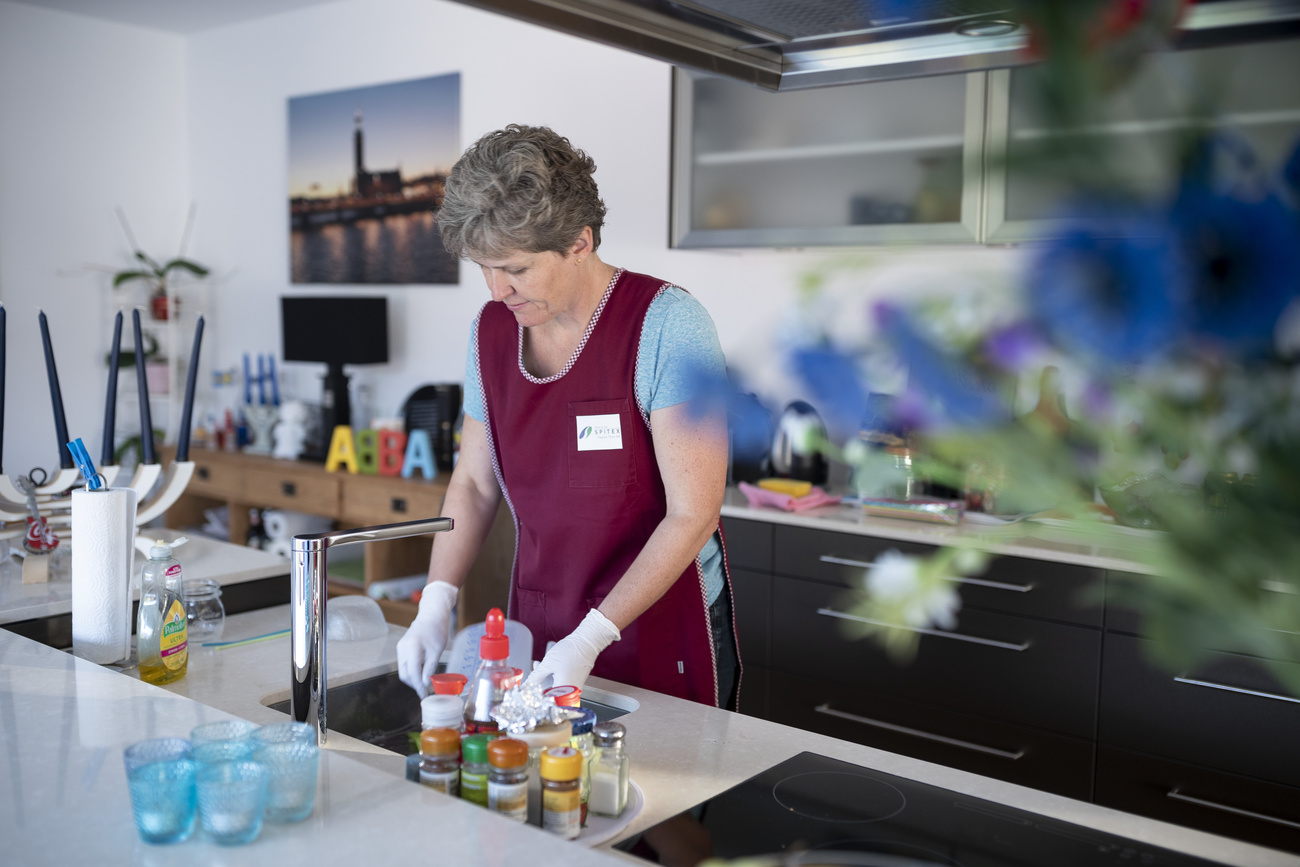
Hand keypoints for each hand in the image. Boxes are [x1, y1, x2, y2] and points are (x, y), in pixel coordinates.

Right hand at [396, 580, 458, 697]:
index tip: (424, 694)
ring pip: (403, 669)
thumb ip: (429, 667)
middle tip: (425, 690)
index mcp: (412, 648)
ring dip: (413, 677)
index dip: (418, 686)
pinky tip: (421, 671)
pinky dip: (411, 670)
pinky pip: (404, 663)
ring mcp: (400, 647)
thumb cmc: (437, 630)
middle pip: (405, 673)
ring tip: (424, 682)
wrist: (432, 614)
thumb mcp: (436, 651)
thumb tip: (425, 683)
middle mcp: (402, 648)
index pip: (413, 673)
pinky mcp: (402, 647)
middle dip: (414, 684)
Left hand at [525, 609, 619, 691]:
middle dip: (539, 685)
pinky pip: (563, 683)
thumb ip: (536, 677)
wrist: (587, 642)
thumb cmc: (571, 652)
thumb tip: (526, 685)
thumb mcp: (548, 664)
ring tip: (539, 666)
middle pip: (551, 695)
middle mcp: (571, 693)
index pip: (545, 701)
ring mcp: (575, 688)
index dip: (535, 696)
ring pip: (556, 688)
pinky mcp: (577, 682)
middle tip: (532, 675)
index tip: (528, 690)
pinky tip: (549, 667)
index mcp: (563, 692)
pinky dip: (554, 676)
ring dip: (546, 679)